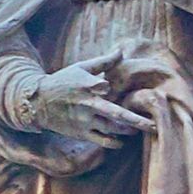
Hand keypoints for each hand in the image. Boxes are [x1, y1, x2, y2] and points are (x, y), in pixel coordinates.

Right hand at [24, 54, 158, 157]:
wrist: (38, 103)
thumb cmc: (62, 82)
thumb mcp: (81, 68)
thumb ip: (103, 62)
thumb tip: (122, 51)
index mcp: (86, 86)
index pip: (102, 86)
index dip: (107, 86)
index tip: (108, 86)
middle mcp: (87, 105)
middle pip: (115, 114)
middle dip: (136, 121)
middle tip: (154, 125)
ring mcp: (84, 121)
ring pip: (112, 129)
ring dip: (128, 130)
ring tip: (141, 128)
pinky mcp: (81, 132)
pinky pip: (102, 141)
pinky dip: (114, 142)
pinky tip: (122, 140)